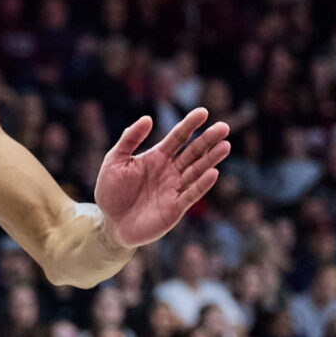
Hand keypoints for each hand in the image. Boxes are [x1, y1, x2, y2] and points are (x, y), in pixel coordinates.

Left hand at [94, 110, 232, 248]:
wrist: (110, 224)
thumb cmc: (111, 192)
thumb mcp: (114, 161)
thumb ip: (129, 139)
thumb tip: (147, 118)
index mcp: (158, 156)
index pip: (178, 137)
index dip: (190, 124)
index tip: (203, 112)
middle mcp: (170, 170)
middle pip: (193, 152)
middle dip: (208, 140)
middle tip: (224, 127)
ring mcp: (174, 189)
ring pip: (197, 171)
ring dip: (211, 159)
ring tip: (225, 146)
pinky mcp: (175, 208)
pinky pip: (191, 194)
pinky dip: (202, 184)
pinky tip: (213, 173)